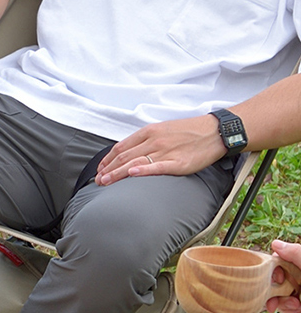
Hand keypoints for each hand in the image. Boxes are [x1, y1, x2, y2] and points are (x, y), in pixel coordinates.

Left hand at [95, 116, 226, 185]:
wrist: (216, 131)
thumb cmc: (189, 132)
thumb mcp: (163, 130)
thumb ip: (145, 141)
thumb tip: (127, 153)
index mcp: (150, 132)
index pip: (121, 147)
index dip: (107, 159)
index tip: (99, 169)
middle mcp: (154, 140)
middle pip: (125, 156)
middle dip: (108, 169)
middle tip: (97, 181)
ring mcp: (165, 151)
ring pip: (135, 162)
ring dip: (117, 173)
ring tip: (104, 182)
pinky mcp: (177, 162)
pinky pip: (157, 166)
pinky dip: (143, 170)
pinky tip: (131, 174)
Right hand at [266, 239, 300, 312]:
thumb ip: (295, 253)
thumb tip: (275, 243)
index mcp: (300, 264)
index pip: (280, 263)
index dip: (273, 272)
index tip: (278, 279)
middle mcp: (299, 277)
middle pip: (275, 281)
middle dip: (273, 291)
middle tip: (274, 298)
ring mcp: (299, 292)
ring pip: (278, 296)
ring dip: (283, 303)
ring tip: (296, 305)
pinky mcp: (299, 307)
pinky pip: (286, 308)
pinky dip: (289, 310)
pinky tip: (298, 310)